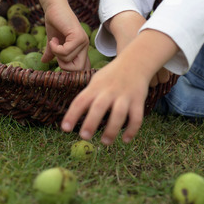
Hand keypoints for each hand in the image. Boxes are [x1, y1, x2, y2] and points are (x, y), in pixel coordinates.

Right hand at [41, 0, 89, 70]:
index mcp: (81, 48)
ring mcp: (83, 41)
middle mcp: (85, 45)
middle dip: (63, 65)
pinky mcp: (78, 36)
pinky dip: (55, 48)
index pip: (83, 69)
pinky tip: (54, 39)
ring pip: (68, 60)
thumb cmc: (54, 23)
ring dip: (56, 52)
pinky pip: (65, 51)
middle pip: (78, 69)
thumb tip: (43, 62)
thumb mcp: (52, 42)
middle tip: (57, 52)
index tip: (59, 59)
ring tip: (54, 41)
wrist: (54, 8)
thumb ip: (52, 52)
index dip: (69, 69)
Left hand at [61, 28, 178, 143]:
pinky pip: (136, 117)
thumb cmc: (111, 75)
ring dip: (112, 130)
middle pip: (99, 107)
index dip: (72, 115)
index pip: (80, 101)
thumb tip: (74, 118)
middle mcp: (109, 91)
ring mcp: (125, 95)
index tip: (65, 129)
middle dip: (91, 122)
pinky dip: (132, 130)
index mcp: (96, 86)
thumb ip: (88, 96)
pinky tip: (126, 139)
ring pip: (119, 114)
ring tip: (105, 142)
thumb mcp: (97, 80)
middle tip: (84, 137)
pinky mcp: (138, 100)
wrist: (135, 61)